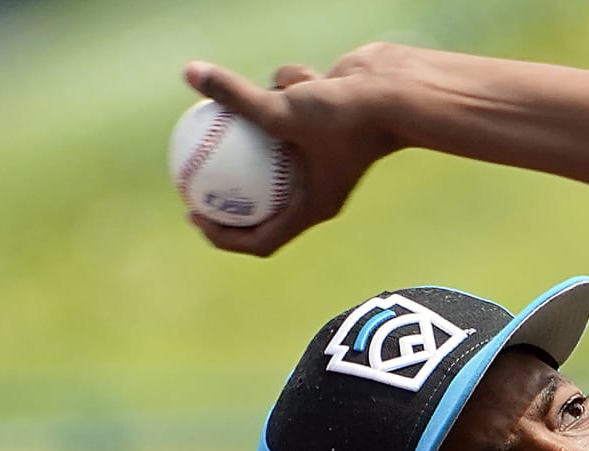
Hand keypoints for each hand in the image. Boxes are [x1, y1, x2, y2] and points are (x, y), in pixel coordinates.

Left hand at [181, 48, 403, 256]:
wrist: (398, 90)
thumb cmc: (348, 116)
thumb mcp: (283, 110)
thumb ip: (236, 97)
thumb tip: (191, 74)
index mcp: (311, 206)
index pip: (261, 238)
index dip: (224, 235)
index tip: (194, 212)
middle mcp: (315, 185)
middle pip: (261, 199)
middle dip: (226, 186)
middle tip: (191, 172)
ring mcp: (318, 153)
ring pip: (272, 138)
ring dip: (265, 113)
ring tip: (257, 100)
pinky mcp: (322, 121)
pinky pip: (289, 105)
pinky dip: (290, 88)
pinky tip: (298, 77)